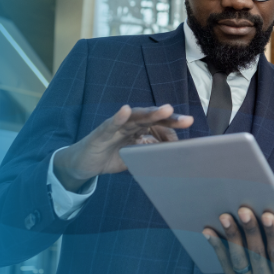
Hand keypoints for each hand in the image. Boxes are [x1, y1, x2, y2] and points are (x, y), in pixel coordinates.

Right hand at [53, 104, 192, 190]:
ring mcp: (116, 126)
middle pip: (151, 118)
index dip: (174, 125)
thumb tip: (174, 157)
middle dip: (169, 117)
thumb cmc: (111, 157)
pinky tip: (125, 110)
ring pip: (135, 117)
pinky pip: (111, 124)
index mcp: (140, 129)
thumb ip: (151, 154)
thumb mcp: (135, 158)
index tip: (190, 127)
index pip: (159, 124)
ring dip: (150, 113)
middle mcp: (130, 124)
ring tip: (166, 109)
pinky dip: (118, 117)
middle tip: (187, 120)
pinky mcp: (102, 132)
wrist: (83, 164)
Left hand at [203, 207, 273, 273]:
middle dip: (249, 230)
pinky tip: (209, 229)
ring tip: (225, 215)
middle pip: (256, 254)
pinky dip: (216, 245)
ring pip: (238, 258)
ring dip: (231, 236)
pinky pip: (224, 262)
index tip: (269, 214)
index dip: (273, 235)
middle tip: (244, 208)